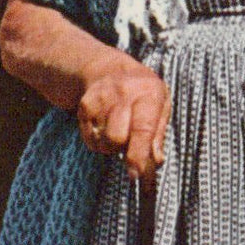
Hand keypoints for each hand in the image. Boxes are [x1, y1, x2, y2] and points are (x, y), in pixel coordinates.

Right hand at [77, 53, 170, 190]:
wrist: (107, 70)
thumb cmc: (141, 92)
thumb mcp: (160, 104)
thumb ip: (158, 134)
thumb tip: (155, 162)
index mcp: (148, 93)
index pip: (142, 128)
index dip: (138, 153)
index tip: (135, 174)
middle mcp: (123, 94)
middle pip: (117, 138)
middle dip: (124, 148)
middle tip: (130, 138)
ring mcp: (100, 99)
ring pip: (102, 142)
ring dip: (112, 145)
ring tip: (119, 128)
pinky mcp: (84, 107)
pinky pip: (90, 140)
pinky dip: (99, 141)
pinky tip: (105, 125)